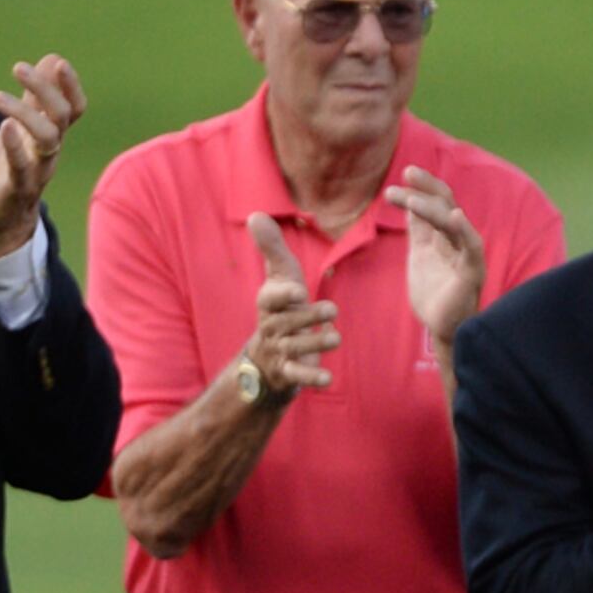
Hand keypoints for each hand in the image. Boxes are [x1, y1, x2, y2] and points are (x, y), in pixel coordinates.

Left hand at [0, 54, 83, 259]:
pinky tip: (4, 126)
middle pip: (61, 116)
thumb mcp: (24, 128)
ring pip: (47, 139)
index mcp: (53, 136)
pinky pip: (22, 166)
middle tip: (19, 68)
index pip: (74, 108)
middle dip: (44, 89)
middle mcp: (51, 151)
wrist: (2, 221)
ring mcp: (38, 169)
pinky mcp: (18, 187)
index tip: (57, 61)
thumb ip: (37, 98)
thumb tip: (52, 60)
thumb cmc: (13, 171)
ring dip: (25, 114)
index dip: (70, 86)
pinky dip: (15, 146)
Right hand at [242, 213, 338, 398]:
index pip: (271, 298)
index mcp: (269, 303)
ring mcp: (279, 350)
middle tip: (332, 309)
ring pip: (295, 347)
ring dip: (315, 342)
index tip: (298, 290)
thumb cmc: (282, 307)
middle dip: (308, 316)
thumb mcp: (279, 277)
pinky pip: (297, 375)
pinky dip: (310, 377)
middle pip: (287, 323)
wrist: (269, 353)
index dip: (283, 295)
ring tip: (336, 337)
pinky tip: (327, 379)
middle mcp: (272, 326)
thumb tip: (256, 214)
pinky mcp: (288, 372)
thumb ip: (271, 248)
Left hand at [387, 166, 488, 344]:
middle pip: (447, 204)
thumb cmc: (434, 296)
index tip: (404, 175)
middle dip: (428, 186)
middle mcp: (458, 241)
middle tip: (406, 172)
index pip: (436, 203)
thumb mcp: (420, 255)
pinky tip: (455, 215)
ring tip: (409, 199)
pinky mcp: (473, 273)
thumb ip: (419, 231)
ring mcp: (467, 255)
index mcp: (445, 237)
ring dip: (432, 207)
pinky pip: (473, 248)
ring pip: (454, 222)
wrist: (442, 330)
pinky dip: (465, 230)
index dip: (423, 187)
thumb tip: (409, 202)